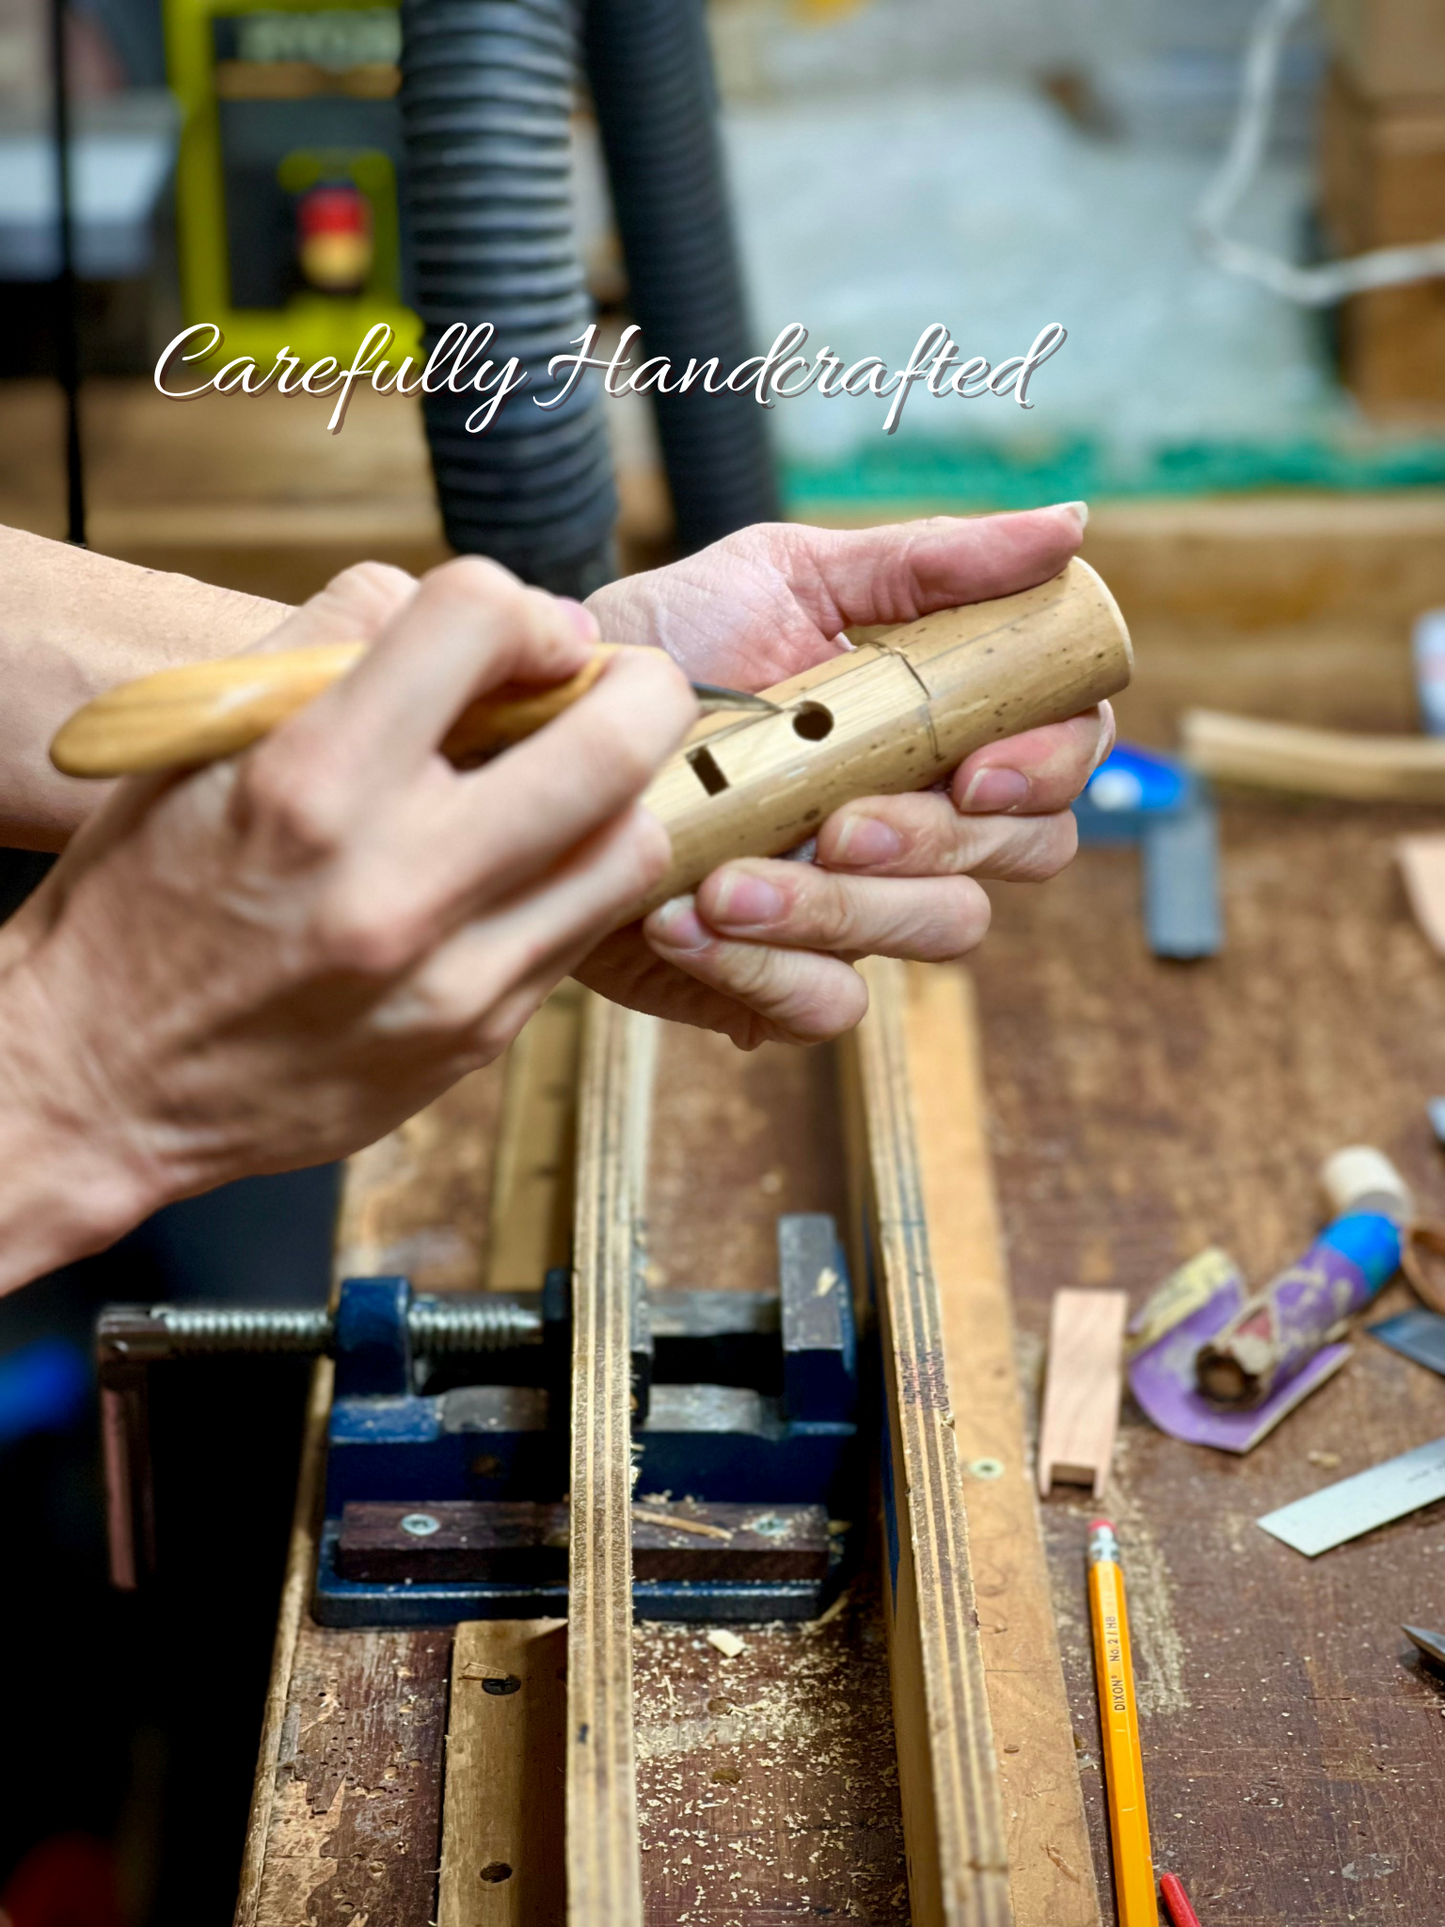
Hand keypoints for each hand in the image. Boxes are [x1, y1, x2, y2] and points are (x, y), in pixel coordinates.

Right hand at [0, 558, 694, 1289]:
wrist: (101, 1080)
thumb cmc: (142, 898)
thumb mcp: (199, 738)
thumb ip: (339, 641)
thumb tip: (493, 617)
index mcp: (309, 780)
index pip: (480, 619)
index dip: (522, 605)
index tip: (519, 636)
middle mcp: (394, 881)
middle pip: (614, 742)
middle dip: (639, 688)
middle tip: (613, 685)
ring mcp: (450, 976)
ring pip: (633, 847)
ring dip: (621, 795)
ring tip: (568, 785)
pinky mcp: (477, 1037)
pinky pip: (585, 930)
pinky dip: (577, 878)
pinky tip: (523, 864)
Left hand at [577, 505, 1112, 1045]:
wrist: (534, 724)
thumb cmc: (666, 642)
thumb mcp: (784, 575)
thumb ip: (929, 562)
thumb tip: (1072, 525)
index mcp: (938, 726)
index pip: (1058, 758)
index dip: (1044, 769)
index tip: (974, 769)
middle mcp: (915, 819)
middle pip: (1014, 856)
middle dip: (930, 842)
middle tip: (836, 823)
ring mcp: (853, 904)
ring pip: (934, 932)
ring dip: (836, 909)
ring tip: (724, 881)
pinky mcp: (779, 978)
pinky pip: (826, 1006)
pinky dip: (763, 974)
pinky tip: (683, 924)